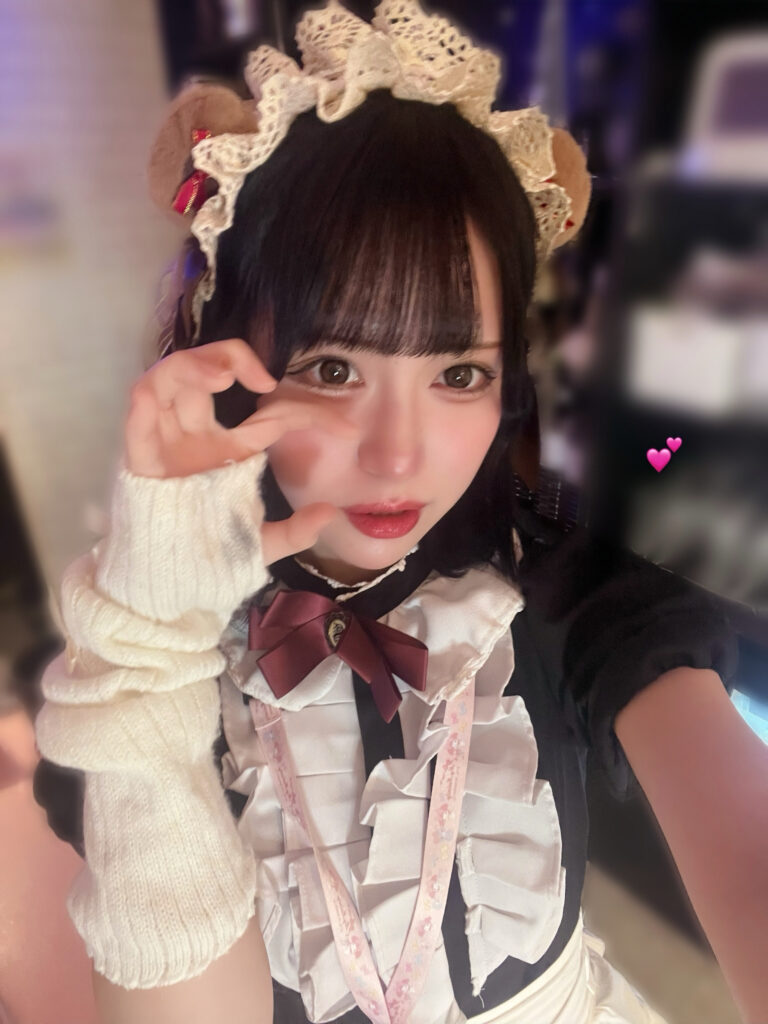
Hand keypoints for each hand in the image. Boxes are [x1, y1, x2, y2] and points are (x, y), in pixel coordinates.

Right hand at [124, 338, 355, 564]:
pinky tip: (185, 389)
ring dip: (197, 363)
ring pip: (173, 376)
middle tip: (264, 379)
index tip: (348, 428)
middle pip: (209, 372)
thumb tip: (330, 513)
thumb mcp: (258, 545)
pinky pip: (140, 403)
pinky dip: (157, 386)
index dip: (310, 412)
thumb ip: (295, 532)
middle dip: (233, 356)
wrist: (163, 584)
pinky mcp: (139, 450)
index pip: (273, 415)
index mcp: (229, 449)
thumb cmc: (205, 557)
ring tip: (224, 376)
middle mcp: (196, 434)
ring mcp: (166, 438)